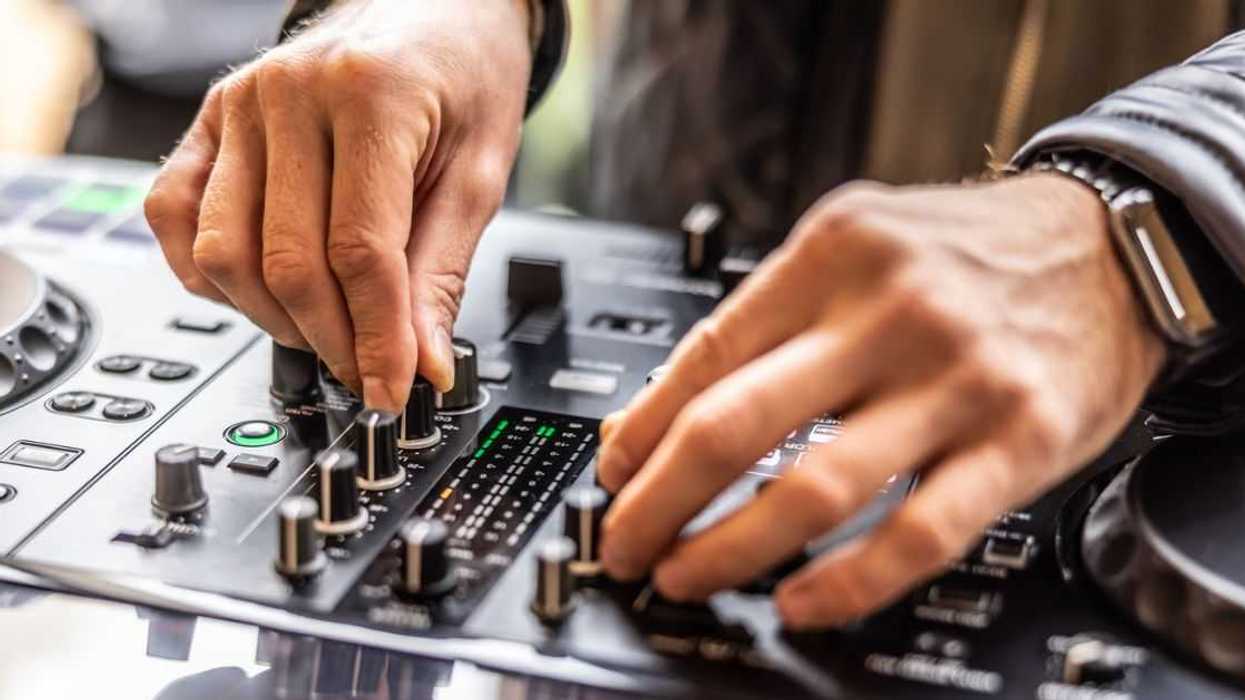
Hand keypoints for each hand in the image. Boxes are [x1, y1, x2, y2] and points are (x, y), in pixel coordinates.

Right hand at [144, 0, 532, 409]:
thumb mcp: (480, 173)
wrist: (432, 7)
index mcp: (372, 95)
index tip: (393, 390)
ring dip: (272, 317)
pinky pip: (173, 214)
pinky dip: (209, 273)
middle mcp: (290, 93)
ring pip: (223, 251)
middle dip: (332, 340)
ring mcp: (238, 104)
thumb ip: (441, 273)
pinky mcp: (208, 120)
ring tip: (326, 330)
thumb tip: (421, 365)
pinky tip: (260, 290)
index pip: (360, 251)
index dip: (377, 338)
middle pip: (287, 261)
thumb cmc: (463, 77)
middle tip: (368, 371)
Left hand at [596, 174, 1165, 627]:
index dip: (642, 430)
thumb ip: (765, 320)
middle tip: (625, 543)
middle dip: (658, 501)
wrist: (1111, 246)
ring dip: (729, 548)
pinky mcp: (1018, 440)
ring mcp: (956, 379)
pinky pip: (916, 532)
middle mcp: (889, 311)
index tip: (613, 476)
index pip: (706, 356)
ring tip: (687, 576)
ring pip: (813, 488)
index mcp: (834, 255)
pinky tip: (800, 603)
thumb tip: (659, 412)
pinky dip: (846, 582)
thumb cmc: (969, 251)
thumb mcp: (858, 243)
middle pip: (735, 426)